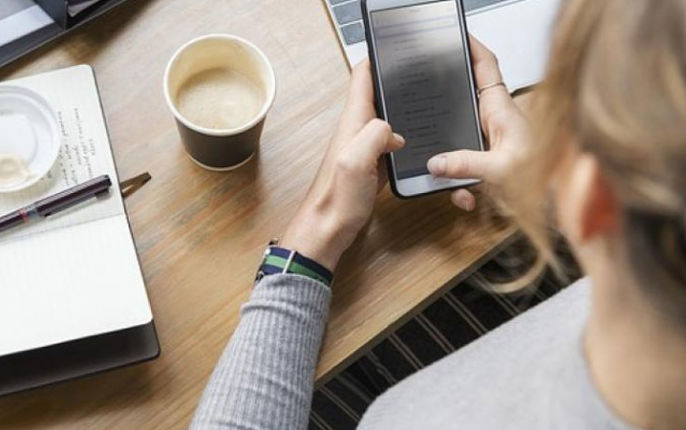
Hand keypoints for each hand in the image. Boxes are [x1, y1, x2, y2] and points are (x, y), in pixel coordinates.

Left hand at [281, 61, 404, 270]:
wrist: (326, 231)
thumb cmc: (336, 201)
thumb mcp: (355, 162)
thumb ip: (374, 135)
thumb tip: (393, 130)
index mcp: (352, 124)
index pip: (361, 79)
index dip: (376, 60)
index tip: (395, 49)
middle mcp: (357, 132)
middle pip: (376, 96)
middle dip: (395, 82)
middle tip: (421, 75)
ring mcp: (364, 149)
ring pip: (385, 120)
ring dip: (400, 110)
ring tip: (425, 102)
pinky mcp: (372, 167)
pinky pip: (389, 144)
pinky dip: (404, 138)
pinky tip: (418, 142)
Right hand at [427, 36, 532, 210]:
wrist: (560, 198)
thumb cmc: (545, 176)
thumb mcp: (500, 169)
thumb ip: (466, 164)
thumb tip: (436, 162)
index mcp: (500, 109)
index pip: (484, 66)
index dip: (470, 48)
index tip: (453, 38)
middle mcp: (495, 120)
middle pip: (463, 100)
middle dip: (444, 109)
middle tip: (426, 108)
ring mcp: (491, 141)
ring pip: (459, 139)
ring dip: (452, 164)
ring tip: (456, 183)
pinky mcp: (489, 161)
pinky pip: (464, 168)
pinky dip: (462, 186)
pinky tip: (468, 198)